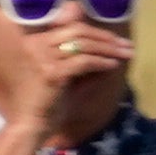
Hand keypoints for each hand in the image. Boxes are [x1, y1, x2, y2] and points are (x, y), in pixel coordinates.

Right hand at [0, 14, 133, 148]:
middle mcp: (36, 44)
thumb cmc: (46, 105)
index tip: (116, 39)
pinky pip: (84, 62)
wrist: (29, 127)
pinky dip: (102, 62)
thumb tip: (109, 51)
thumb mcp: (64, 76)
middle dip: (106, 38)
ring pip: (83, 45)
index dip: (96, 32)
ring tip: (126, 53)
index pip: (71, 28)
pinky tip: (114, 65)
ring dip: (108, 49)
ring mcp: (42, 57)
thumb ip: (81, 62)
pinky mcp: (52, 73)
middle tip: (126, 45)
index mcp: (36, 42)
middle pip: (78, 31)